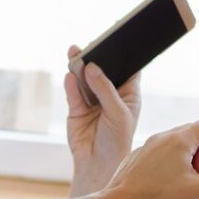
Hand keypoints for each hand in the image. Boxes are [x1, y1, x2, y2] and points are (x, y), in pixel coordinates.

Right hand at [66, 45, 141, 196]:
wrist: (98, 165)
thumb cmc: (118, 141)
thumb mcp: (118, 114)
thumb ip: (105, 90)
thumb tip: (91, 68)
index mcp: (128, 93)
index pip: (128, 67)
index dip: (125, 51)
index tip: (119, 33)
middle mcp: (110, 94)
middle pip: (103, 69)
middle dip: (98, 56)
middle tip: (92, 42)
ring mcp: (92, 101)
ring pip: (84, 77)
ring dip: (80, 66)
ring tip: (75, 52)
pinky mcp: (76, 108)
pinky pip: (72, 91)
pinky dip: (71, 82)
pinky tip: (70, 73)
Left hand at [98, 117, 198, 198]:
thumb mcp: (197, 191)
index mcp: (179, 139)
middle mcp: (163, 136)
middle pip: (195, 131)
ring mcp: (148, 145)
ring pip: (178, 141)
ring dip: (194, 153)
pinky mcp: (139, 156)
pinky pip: (163, 151)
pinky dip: (177, 160)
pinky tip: (176, 181)